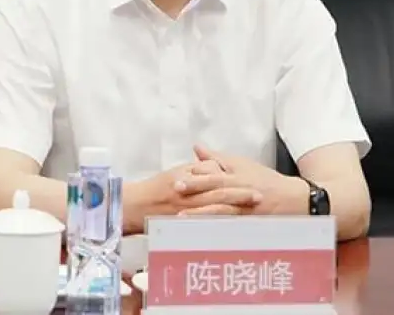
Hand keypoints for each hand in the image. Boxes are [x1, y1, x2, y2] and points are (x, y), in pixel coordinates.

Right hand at [127, 157, 262, 226]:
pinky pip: (202, 226)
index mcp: (187, 177)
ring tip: (252, 213)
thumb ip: (196, 168)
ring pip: (213, 210)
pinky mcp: (181, 225)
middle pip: (219, 193)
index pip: (215, 176)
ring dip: (234, 210)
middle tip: (259, 196)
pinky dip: (218, 226)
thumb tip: (214, 165)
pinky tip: (232, 229)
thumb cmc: (156, 188)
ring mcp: (184, 210)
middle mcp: (187, 193)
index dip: (235, 179)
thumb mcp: (176, 172)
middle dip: (240, 194)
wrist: (134, 205)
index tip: (252, 181)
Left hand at [173, 145, 305, 216]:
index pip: (214, 175)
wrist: (291, 199)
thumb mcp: (241, 164)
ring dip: (200, 213)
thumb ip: (217, 158)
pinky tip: (201, 232)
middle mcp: (239, 191)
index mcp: (236, 176)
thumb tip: (196, 148)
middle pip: (215, 190)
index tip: (176, 179)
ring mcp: (243, 208)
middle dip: (195, 191)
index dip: (195, 177)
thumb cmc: (264, 180)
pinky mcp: (247, 222)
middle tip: (176, 191)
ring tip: (182, 217)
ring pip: (220, 210)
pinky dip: (215, 228)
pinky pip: (229, 225)